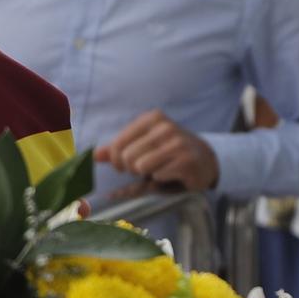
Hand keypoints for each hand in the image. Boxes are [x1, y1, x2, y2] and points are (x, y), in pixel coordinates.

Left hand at [93, 109, 218, 193]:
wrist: (206, 160)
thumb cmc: (169, 152)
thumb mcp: (143, 145)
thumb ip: (117, 149)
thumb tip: (93, 155)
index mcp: (152, 118)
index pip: (117, 143)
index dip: (115, 160)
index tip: (123, 165)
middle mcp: (165, 127)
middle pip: (127, 157)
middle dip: (131, 168)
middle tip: (143, 168)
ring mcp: (178, 143)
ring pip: (140, 166)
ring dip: (145, 174)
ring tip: (157, 169)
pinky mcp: (187, 161)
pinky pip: (157, 175)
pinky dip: (160, 178)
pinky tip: (171, 173)